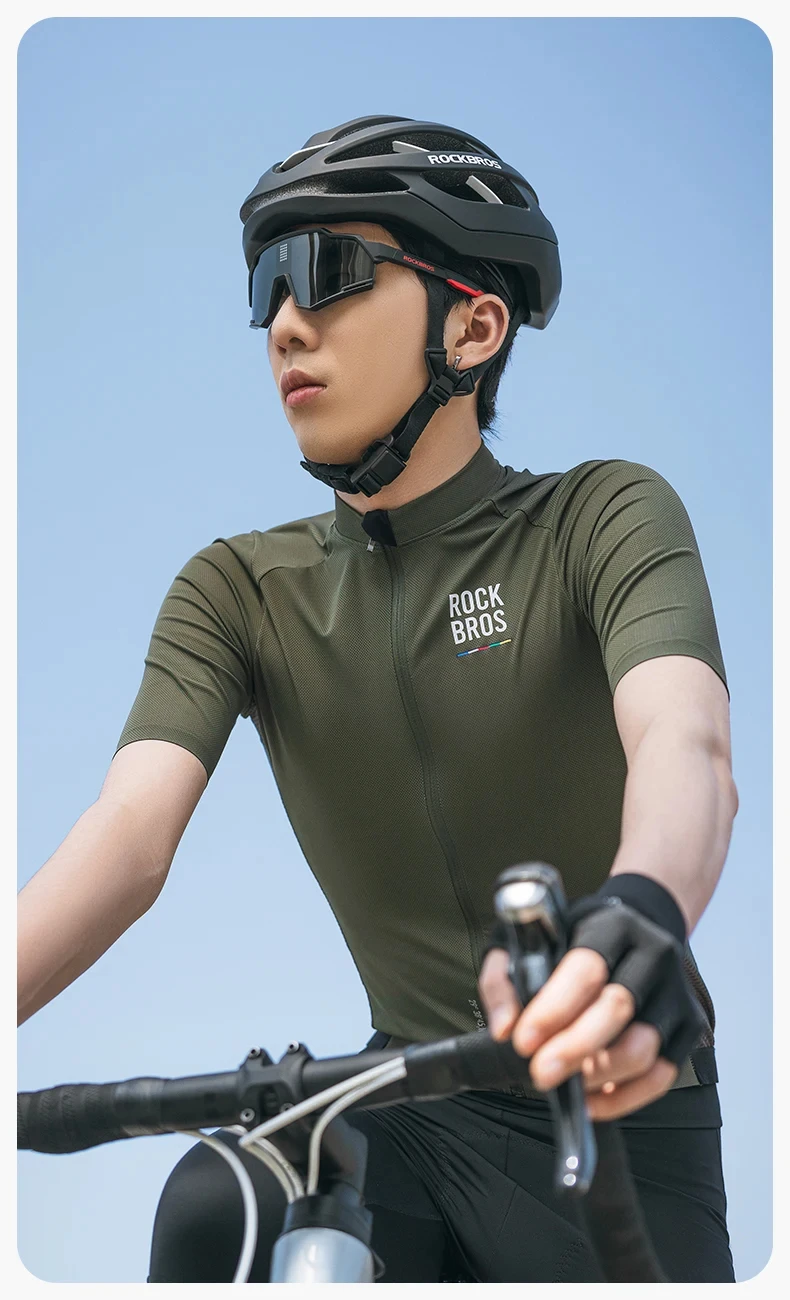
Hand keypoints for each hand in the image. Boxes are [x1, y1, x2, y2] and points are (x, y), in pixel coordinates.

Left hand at [478, 946, 677, 1119]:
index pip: (586, 969)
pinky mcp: (689, 1025)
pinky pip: (662, 1074)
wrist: (640, 924)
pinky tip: (593, 1100)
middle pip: (619, 1007)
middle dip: (575, 1048)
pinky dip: (627, 1097)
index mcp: (611, 927)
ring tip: (568, 1085)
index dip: (554, 1009)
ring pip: (645, 1046)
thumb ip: (505, 979)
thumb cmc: (575, 938)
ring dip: (601, 1075)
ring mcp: (676, 992)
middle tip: (540, 1075)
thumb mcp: (528, 939)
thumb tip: (504, 1029)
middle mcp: (652, 955)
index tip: (523, 1041)